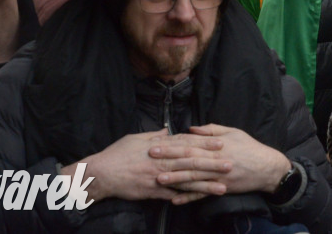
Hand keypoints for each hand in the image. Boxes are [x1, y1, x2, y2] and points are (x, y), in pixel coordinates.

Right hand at [63, 129, 225, 203]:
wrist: (101, 173)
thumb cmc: (117, 154)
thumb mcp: (136, 138)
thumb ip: (155, 136)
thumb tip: (167, 130)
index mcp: (160, 146)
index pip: (187, 143)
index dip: (205, 143)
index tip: (222, 143)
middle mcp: (161, 161)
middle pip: (191, 161)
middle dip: (212, 163)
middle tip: (230, 164)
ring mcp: (157, 177)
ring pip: (186, 180)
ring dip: (205, 184)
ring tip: (222, 187)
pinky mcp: (152, 192)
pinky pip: (172, 195)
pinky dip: (185, 197)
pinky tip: (200, 200)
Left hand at [151, 124, 291, 200]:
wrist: (267, 168)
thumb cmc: (249, 147)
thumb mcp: (233, 132)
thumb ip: (211, 130)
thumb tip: (190, 128)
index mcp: (216, 145)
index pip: (190, 143)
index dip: (172, 144)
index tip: (156, 143)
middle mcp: (216, 160)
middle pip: (188, 159)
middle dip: (168, 159)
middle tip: (150, 159)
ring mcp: (218, 176)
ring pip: (193, 178)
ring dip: (175, 179)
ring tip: (158, 180)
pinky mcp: (221, 188)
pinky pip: (202, 194)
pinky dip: (189, 198)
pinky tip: (175, 200)